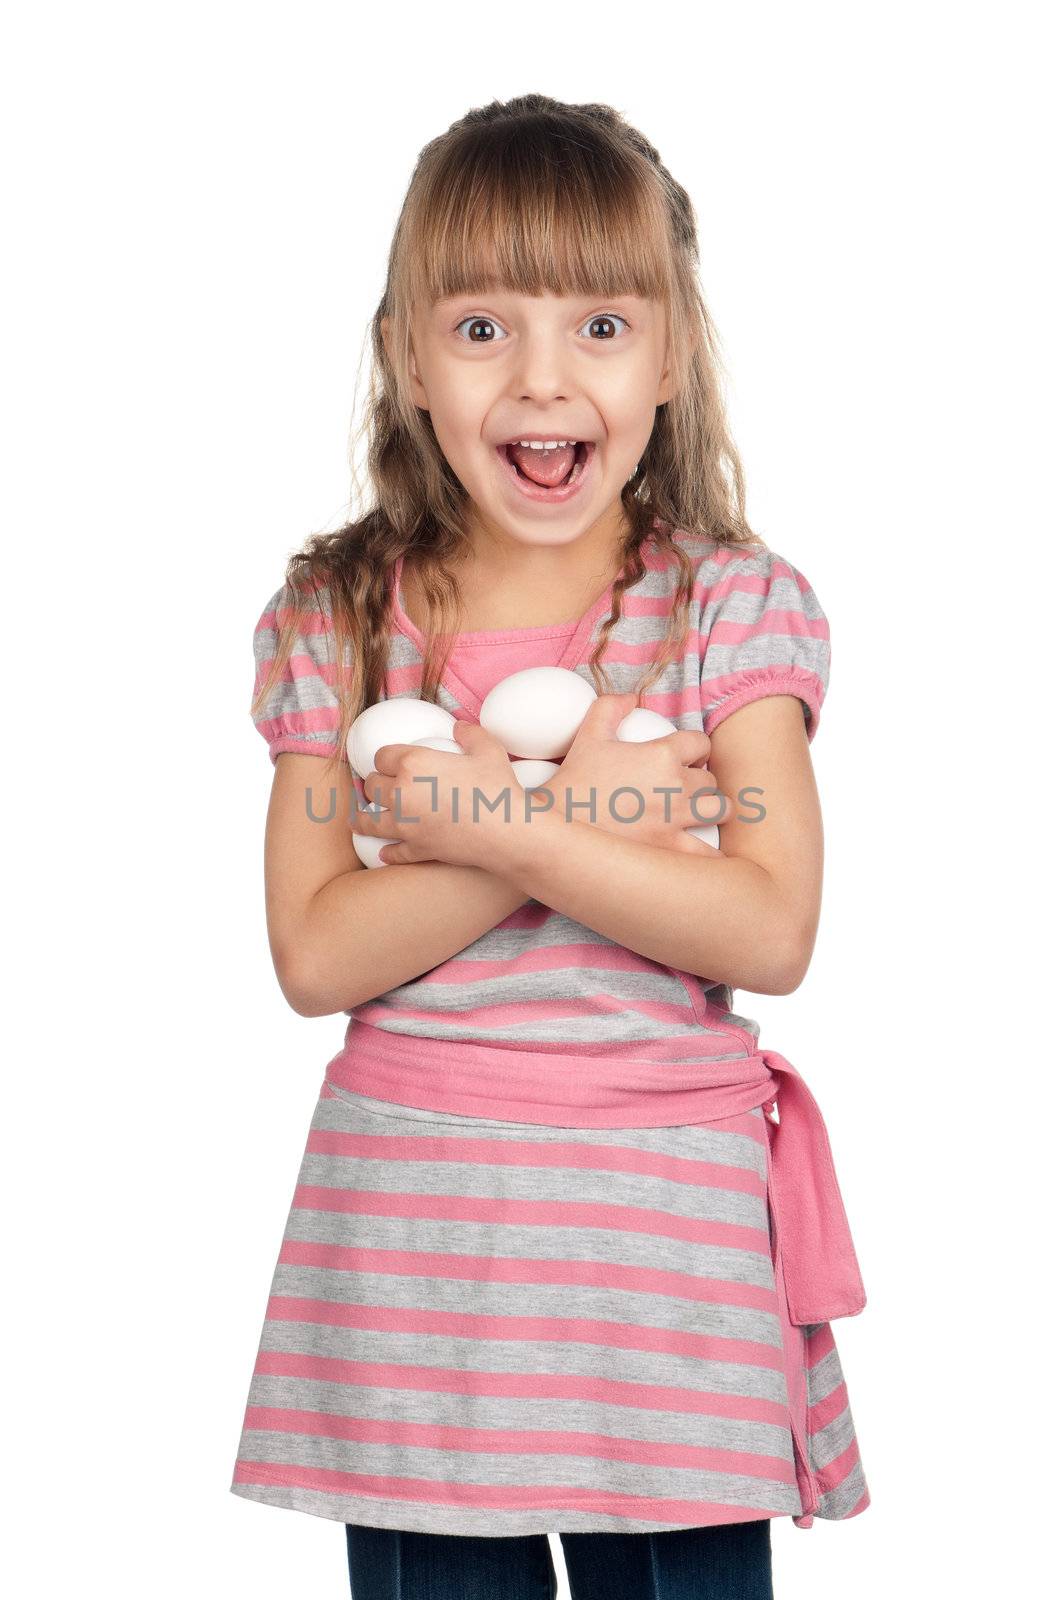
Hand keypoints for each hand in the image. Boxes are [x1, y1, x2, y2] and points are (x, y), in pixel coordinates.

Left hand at [355, 719, 528, 868]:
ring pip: (369, 821)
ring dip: (362, 819)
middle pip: (372, 786)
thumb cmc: (498, 788)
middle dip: (375, 784)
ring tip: (359, 820)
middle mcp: (401, 793)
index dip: (386, 759)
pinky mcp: (416, 849)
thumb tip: (459, 727)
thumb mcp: (489, 750)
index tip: (390, 764)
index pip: (382, 756)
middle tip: (381, 787)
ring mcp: (406, 824)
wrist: (508, 832)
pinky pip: (393, 851)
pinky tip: (386, 852)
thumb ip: (471, 733)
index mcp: (413, 763)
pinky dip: (389, 851)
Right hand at [540, 692, 732, 853]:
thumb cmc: (573, 779)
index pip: (702, 744)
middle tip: (685, 789)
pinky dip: (711, 853)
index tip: (687, 759)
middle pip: (711, 780)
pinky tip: (704, 853)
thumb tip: (630, 698)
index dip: (696, 750)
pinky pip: (707, 853)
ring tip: (699, 816)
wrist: (559, 826)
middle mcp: (677, 786)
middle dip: (702, 782)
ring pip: (721, 810)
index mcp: (663, 754)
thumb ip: (610, 708)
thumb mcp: (589, 735)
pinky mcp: (670, 849)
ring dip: (713, 810)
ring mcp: (677, 819)